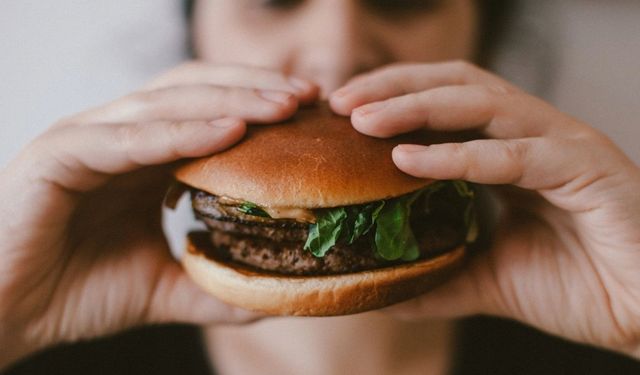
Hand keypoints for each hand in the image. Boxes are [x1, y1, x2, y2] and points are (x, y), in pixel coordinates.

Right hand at [0, 62, 318, 367]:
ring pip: (168, 103)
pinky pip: (129, 138)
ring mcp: (88, 139)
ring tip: (284, 105)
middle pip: (196, 91)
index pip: (209, 111)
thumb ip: (216, 285)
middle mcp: (118, 136)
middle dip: (256, 89)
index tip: (312, 115)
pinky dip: (181, 132)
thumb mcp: (165, 289)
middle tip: (310, 97)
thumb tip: (277, 294)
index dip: (260, 106)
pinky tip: (229, 132)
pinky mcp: (59, 155)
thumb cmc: (74, 293)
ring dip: (231, 100)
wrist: (1, 317)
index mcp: (143, 156)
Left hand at [330, 61, 639, 355]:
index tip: (341, 113)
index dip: (393, 98)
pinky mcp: (586, 167)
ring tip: (363, 119)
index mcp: (512, 150)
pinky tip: (408, 159)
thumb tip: (385, 290)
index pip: (445, 102)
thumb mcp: (489, 279)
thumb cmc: (578, 286)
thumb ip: (439, 276)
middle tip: (340, 102)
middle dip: (394, 87)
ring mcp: (562, 144)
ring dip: (415, 107)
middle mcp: (535, 135)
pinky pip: (512, 154)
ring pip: (481, 103)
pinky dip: (457, 155)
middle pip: (456, 85)